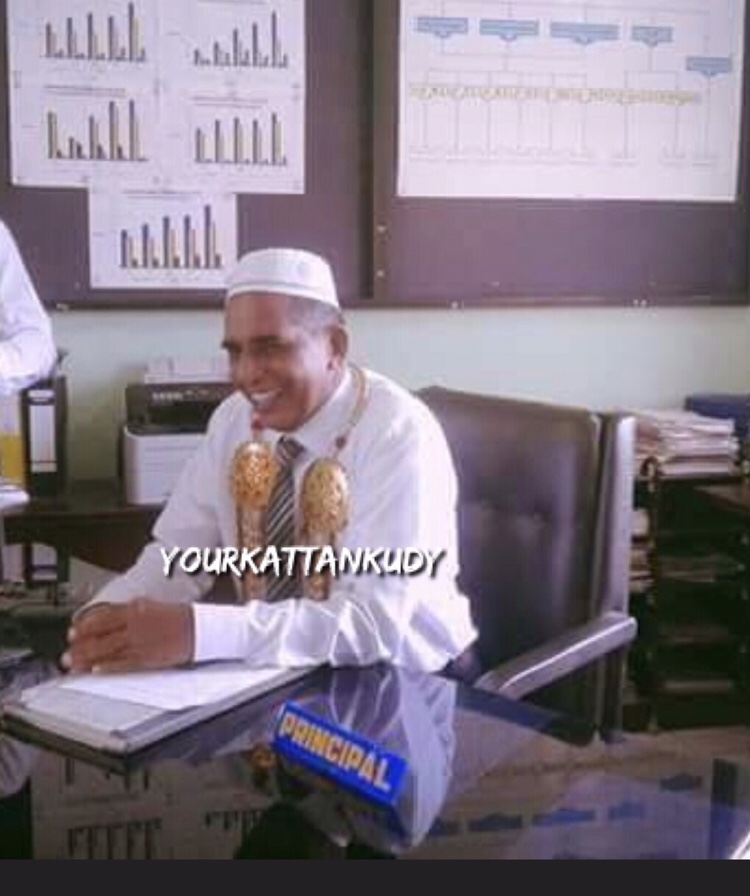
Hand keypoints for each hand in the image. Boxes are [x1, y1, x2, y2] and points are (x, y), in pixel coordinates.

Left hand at [61, 599, 193, 673]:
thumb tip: (107, 615)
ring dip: (87, 659)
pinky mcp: (147, 658)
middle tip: (67, 653)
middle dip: (80, 646)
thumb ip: (128, 610)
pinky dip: (107, 667)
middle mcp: (133, 625)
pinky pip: (122, 664)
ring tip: (74, 665)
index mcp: (134, 609)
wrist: (198, 628)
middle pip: (99, 636)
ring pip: (107, 651)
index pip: (101, 617)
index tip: (72, 632)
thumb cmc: (176, 616)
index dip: (83, 626)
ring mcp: (139, 642)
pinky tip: (96, 671)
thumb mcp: (149, 605)